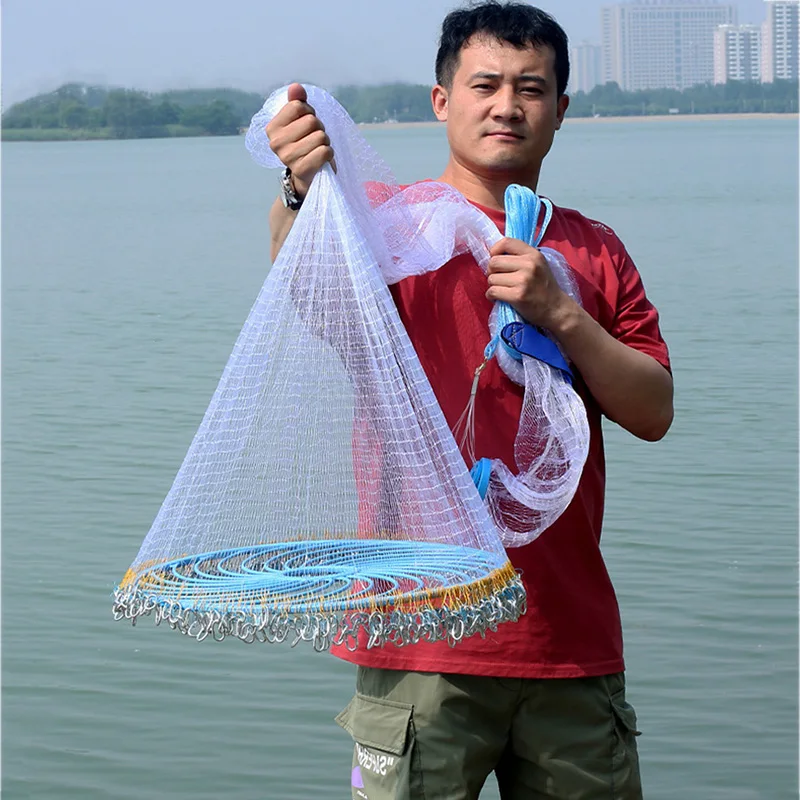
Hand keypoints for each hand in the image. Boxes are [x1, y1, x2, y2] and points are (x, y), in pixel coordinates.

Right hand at [266, 83, 334, 198]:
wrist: (308, 176)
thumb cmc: (305, 144)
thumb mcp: (300, 121)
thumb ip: (297, 102)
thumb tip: (295, 87)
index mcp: (272, 128)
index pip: (298, 106)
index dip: (308, 113)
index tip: (306, 126)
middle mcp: (276, 143)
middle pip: (311, 121)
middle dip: (319, 128)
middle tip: (314, 140)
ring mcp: (288, 158)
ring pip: (320, 136)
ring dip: (325, 142)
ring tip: (317, 150)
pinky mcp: (302, 169)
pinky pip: (325, 151)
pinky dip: (329, 154)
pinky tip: (322, 160)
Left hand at [485, 237, 573, 331]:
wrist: (556, 308)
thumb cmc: (543, 286)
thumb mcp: (538, 264)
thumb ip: (520, 256)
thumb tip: (493, 254)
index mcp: (533, 254)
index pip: (505, 242)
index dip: (494, 251)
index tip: (496, 261)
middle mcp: (529, 264)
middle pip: (494, 262)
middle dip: (491, 272)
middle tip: (498, 279)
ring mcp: (523, 280)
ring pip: (491, 278)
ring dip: (492, 286)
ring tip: (502, 289)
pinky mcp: (518, 296)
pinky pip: (492, 291)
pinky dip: (491, 296)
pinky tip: (499, 298)